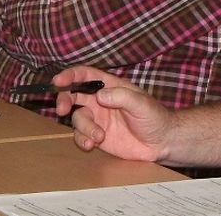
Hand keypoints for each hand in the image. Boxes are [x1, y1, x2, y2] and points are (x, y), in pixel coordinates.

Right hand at [52, 65, 167, 161]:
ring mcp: (97, 119)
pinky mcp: (97, 136)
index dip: (70, 75)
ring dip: (83, 127)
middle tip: (62, 110)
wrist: (162, 143)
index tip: (58, 80)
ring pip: (77, 118)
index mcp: (109, 86)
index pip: (85, 75)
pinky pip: (81, 136)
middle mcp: (99, 101)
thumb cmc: (155, 117)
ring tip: (99, 137)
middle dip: (64, 100)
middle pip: (73, 95)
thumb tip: (99, 96)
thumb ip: (121, 97)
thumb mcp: (141, 104)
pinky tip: (92, 144)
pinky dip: (82, 139)